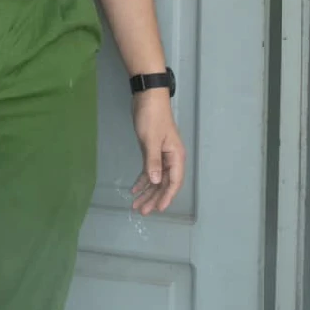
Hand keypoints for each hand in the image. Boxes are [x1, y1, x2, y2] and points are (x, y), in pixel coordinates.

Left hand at [130, 90, 184, 214]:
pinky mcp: (152, 151)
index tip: (157, 209)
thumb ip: (152, 161)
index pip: (173, 182)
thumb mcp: (150, 139)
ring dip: (147, 192)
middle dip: (153, 198)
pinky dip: (142, 180)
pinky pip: (148, 170)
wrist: (147, 97)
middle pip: (163, 183)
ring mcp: (162, 155)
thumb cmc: (151, 117)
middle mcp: (171, 158)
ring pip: (155, 179)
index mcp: (176, 156)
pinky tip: (134, 189)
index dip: (166, 196)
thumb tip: (154, 182)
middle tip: (141, 211)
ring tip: (136, 205)